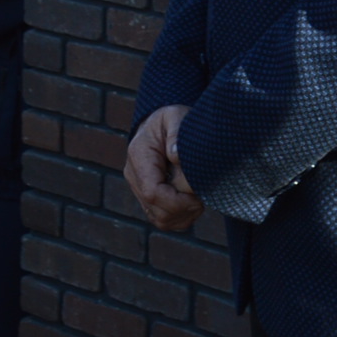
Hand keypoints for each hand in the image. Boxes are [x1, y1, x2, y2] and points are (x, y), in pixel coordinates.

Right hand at [124, 104, 199, 230]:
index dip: (177, 201)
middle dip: (184, 209)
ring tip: (198, 197)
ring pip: (160, 220)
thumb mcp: (176, 116)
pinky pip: (164, 221)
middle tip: (202, 194)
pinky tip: (192, 202)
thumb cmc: (171, 119)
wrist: (160, 125)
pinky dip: (182, 218)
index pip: (153, 193)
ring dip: (184, 215)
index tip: (197, 195)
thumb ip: (177, 133)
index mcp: (139, 156)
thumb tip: (176, 156)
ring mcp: (140, 190)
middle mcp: (135, 177)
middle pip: (157, 211)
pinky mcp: (149, 199)